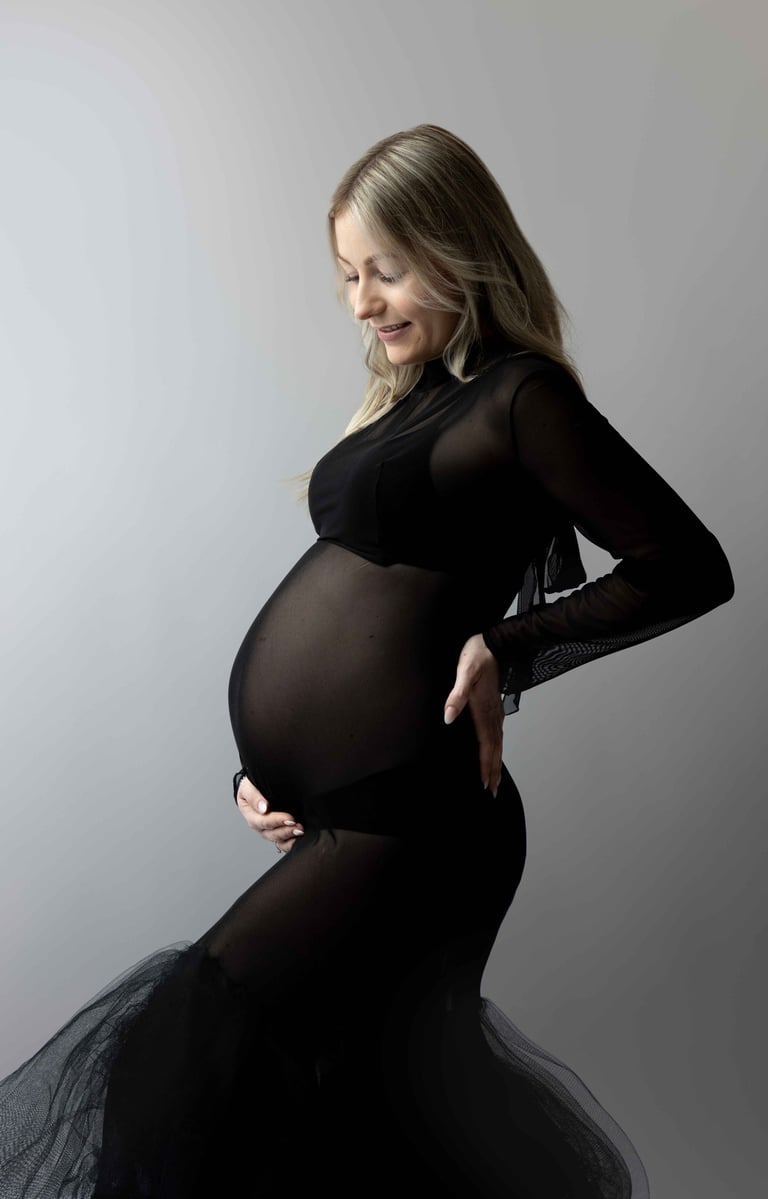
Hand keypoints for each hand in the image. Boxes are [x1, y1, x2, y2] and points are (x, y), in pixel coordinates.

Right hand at [235, 774, 304, 852]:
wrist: (261, 785)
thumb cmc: (253, 785)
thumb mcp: (248, 786)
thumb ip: (253, 796)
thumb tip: (263, 808)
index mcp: (251, 815)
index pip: (261, 822)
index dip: (275, 821)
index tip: (289, 818)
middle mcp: (260, 826)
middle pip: (271, 833)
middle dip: (285, 831)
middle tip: (298, 826)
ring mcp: (270, 830)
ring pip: (278, 840)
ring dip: (290, 837)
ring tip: (300, 831)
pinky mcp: (280, 832)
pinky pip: (284, 843)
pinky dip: (292, 843)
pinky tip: (300, 838)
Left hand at [444, 633, 503, 796]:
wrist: (492, 642)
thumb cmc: (476, 656)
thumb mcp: (464, 672)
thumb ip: (457, 695)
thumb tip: (448, 718)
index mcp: (484, 709)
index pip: (486, 743)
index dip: (485, 764)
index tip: (484, 783)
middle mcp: (493, 713)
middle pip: (494, 748)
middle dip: (493, 770)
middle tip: (492, 791)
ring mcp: (496, 710)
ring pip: (498, 742)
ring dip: (496, 761)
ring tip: (495, 778)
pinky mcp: (495, 705)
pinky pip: (497, 733)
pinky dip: (497, 747)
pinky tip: (495, 750)